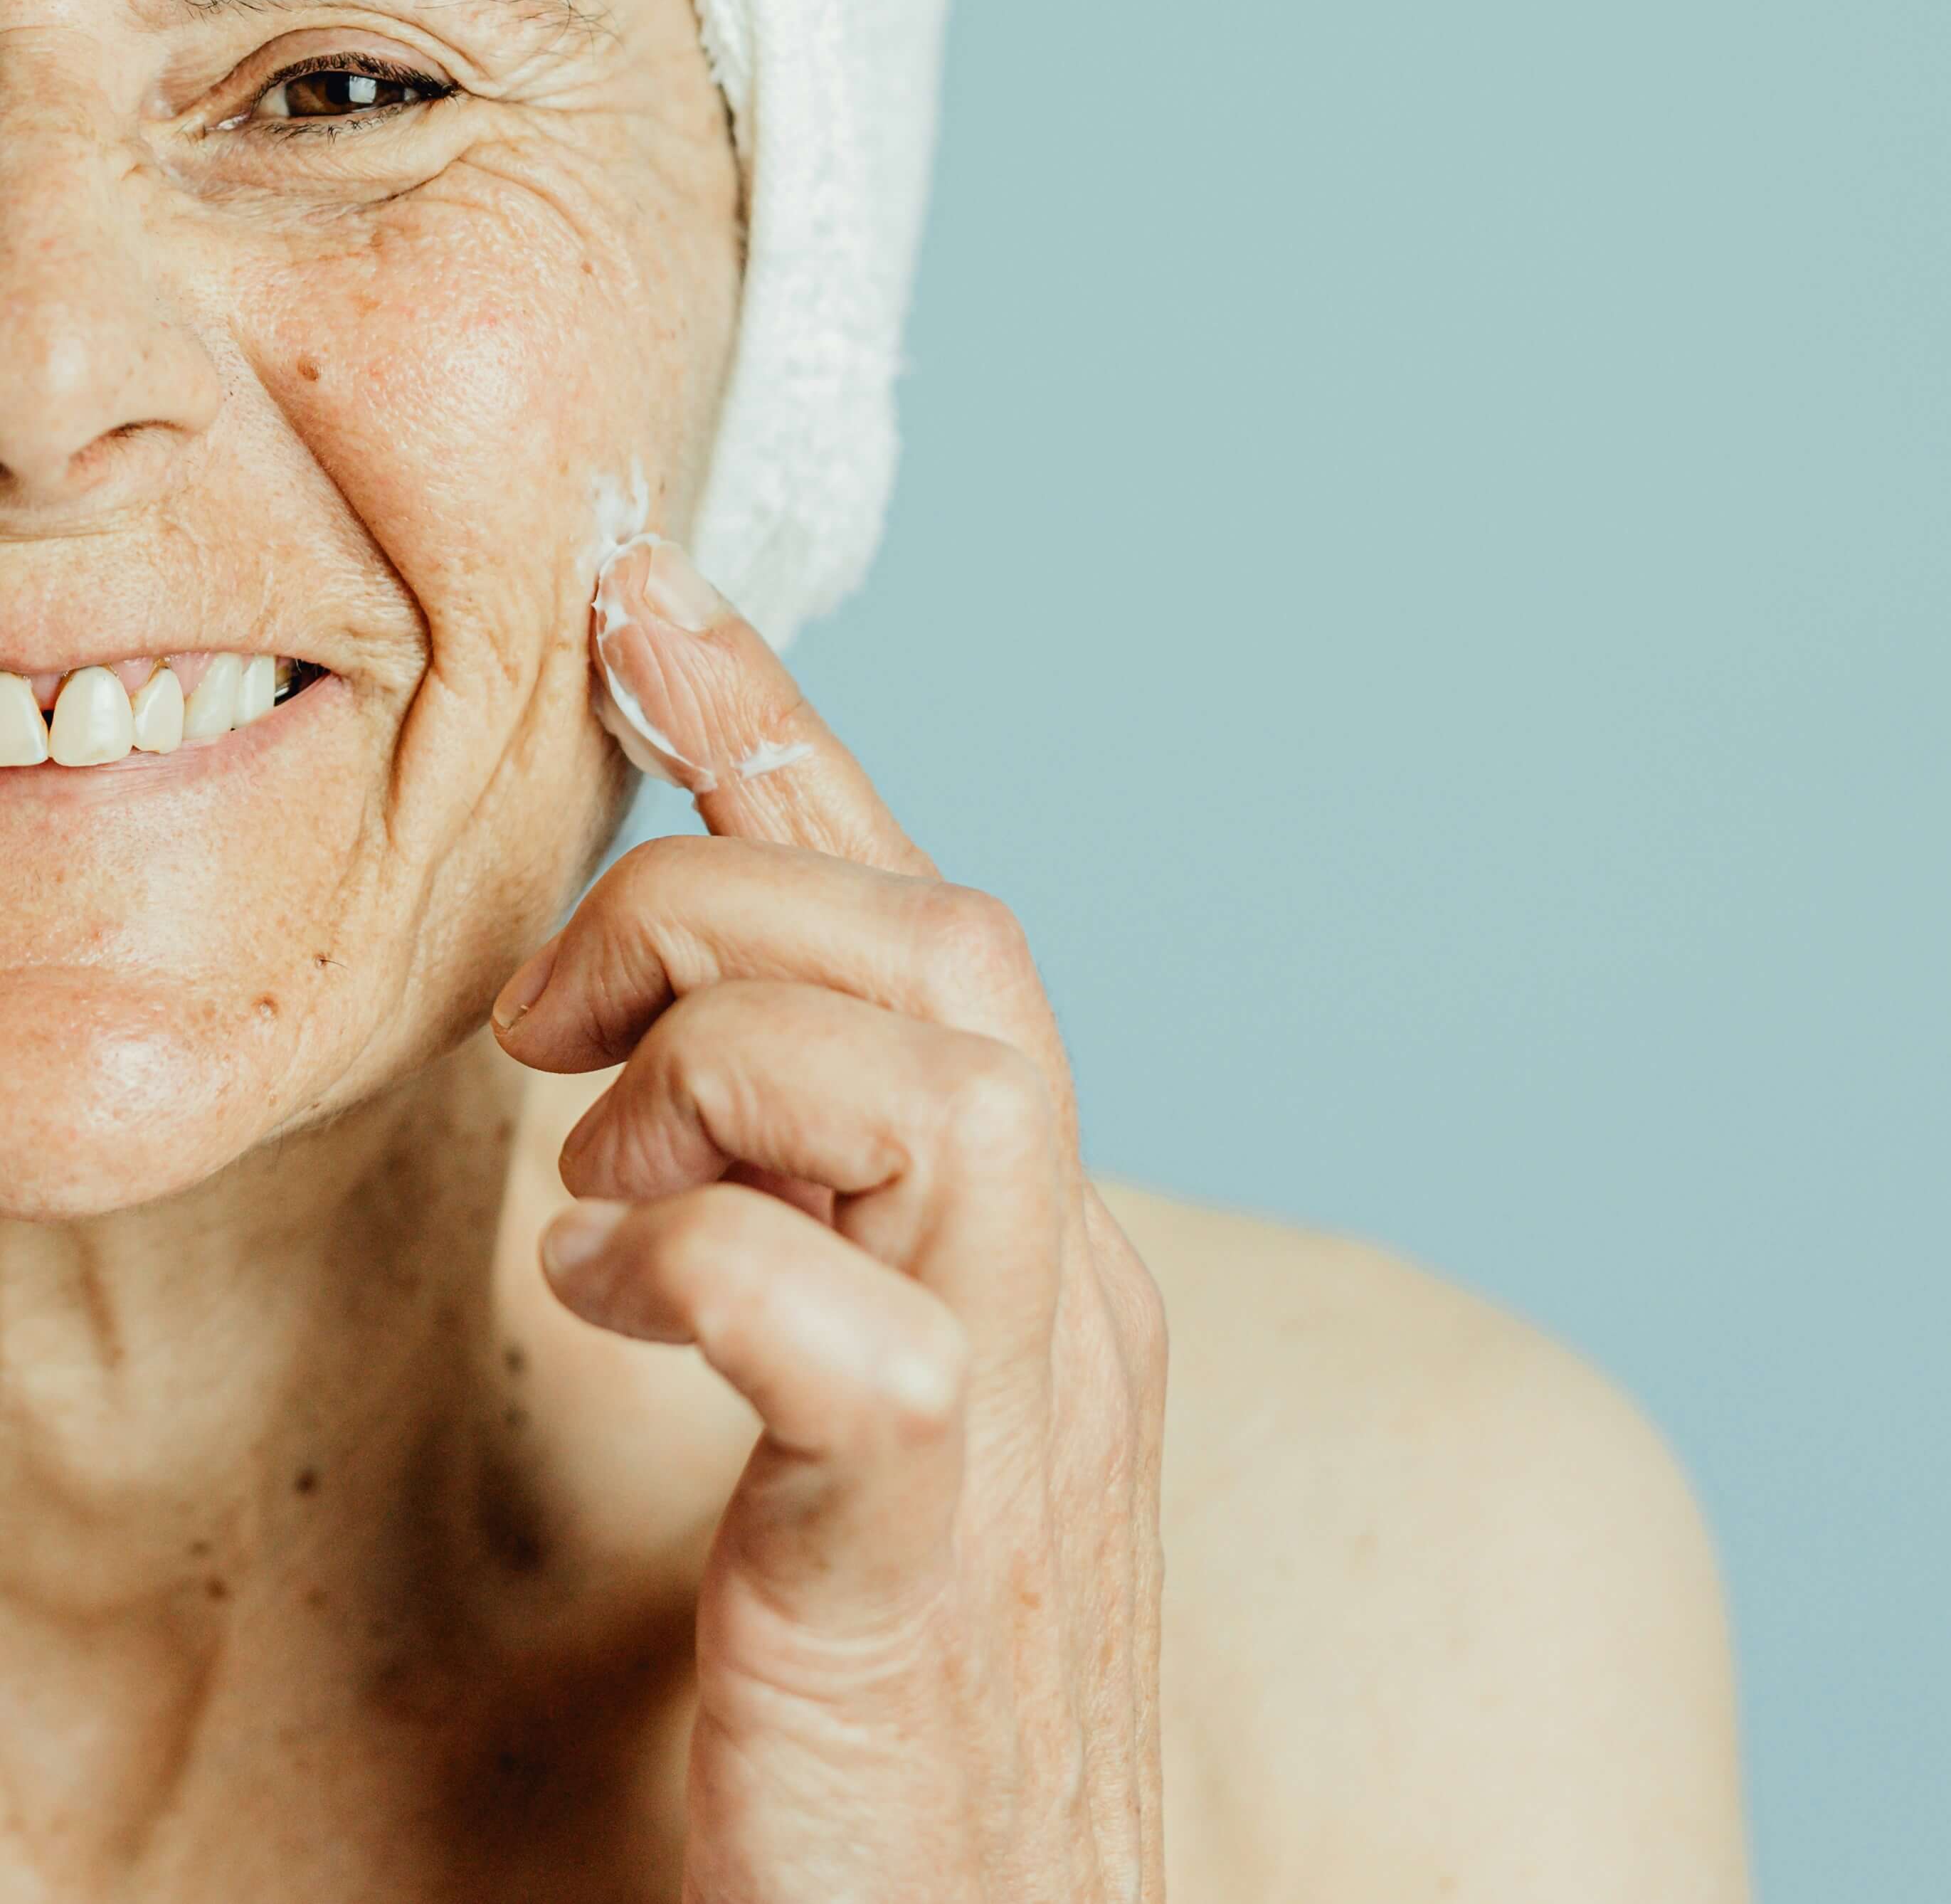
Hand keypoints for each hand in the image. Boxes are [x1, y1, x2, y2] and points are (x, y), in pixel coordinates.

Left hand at [492, 539, 1167, 1903]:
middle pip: (947, 941)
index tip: (651, 598)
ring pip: (929, 1073)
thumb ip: (816, 1207)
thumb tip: (675, 1068)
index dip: (787, 733)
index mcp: (1043, 1226)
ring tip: (605, 1186)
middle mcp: (1067, 1276)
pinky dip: (709, 1272)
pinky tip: (621, 1313)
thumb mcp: (861, 1383)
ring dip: (717, 1075)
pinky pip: (857, 1331)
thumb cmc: (910, 1679)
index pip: (930, 906)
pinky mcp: (930, 1555)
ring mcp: (1022, 1406)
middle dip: (717, 906)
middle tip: (557, 1027)